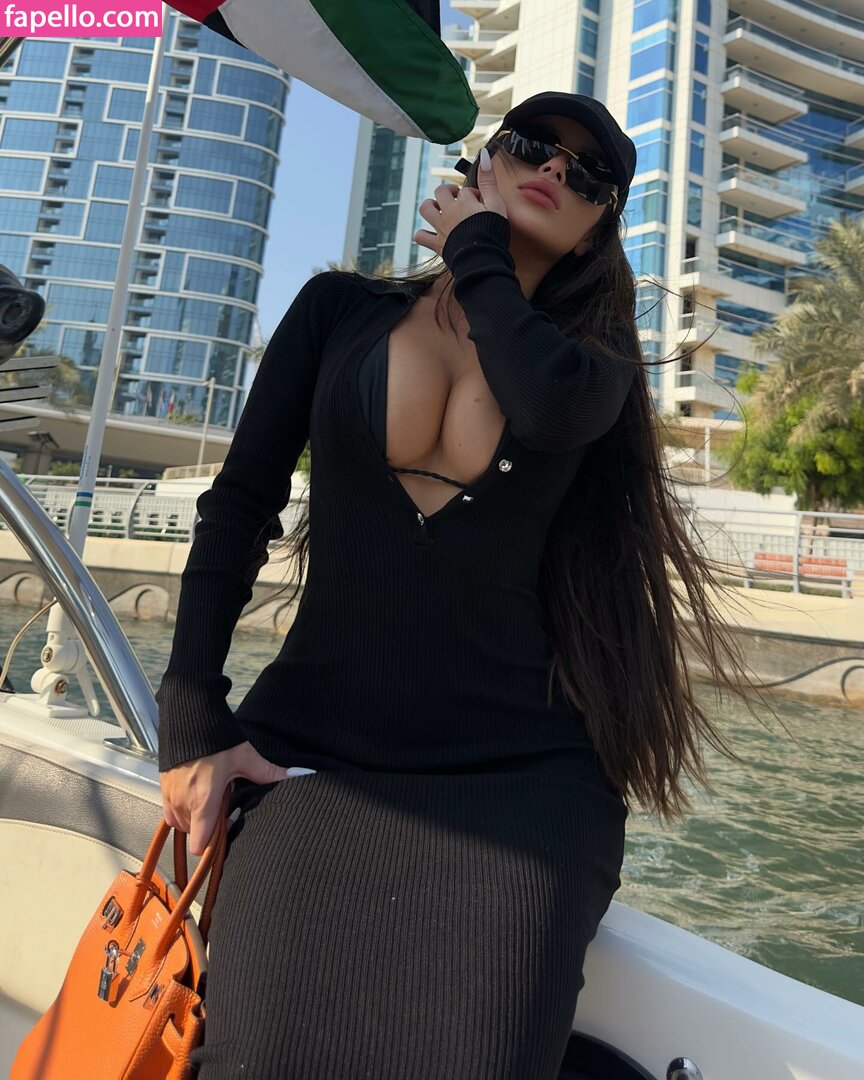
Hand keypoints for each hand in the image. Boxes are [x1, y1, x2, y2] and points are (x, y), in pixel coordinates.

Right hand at [160, 740, 287, 855]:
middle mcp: (183, 802)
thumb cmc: (217, 739)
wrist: (189, 716)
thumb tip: (299, 775)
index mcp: (204, 800)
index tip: (227, 826)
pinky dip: (181, 811)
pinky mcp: (162, 787)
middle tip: (224, 806)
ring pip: (180, 825)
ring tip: (210, 799)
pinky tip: (195, 795)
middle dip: (208, 828)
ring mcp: (170, 795)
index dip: (214, 844)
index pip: (200, 844)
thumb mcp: (245, 757)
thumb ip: (270, 773)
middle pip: (193, 835)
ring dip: (195, 820)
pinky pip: (170, 813)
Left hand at [414, 147, 507, 257]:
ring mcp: (441, 228)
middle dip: (448, 192)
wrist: (483, 260)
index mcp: (464, 201)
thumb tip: (483, 154)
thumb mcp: (496, 204)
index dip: (474, 195)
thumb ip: (489, 180)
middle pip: (441, 192)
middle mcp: (449, 212)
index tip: (482, 204)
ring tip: (440, 210)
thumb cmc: (493, 233)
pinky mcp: (437, 245)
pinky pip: (421, 236)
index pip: (465, 190)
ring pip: (426, 209)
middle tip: (458, 200)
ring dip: (431, 207)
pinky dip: (423, 233)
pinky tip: (430, 233)